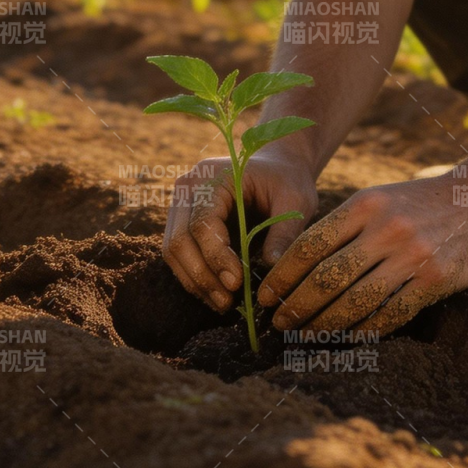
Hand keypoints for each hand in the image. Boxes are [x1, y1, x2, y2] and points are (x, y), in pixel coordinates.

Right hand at [161, 148, 318, 312]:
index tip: (237, 283)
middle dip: (202, 276)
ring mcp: (181, 204)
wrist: (276, 163)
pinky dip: (194, 276)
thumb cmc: (286, 178)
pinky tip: (216, 293)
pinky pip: (179, 253)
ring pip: (173, 251)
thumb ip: (283, 232)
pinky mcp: (183, 220)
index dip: (216, 257)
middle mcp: (188, 188)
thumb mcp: (295, 199)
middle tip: (227, 302)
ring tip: (223, 303)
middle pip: (178, 240)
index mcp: (212, 177)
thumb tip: (271, 268)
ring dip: (195, 281)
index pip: (202, 223)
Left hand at [257, 174, 467, 336]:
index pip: (309, 245)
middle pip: (326, 278)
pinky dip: (365, 330)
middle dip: (296, 307)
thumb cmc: (420, 203)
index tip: (265, 297)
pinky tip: (350, 338)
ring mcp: (410, 254)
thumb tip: (297, 265)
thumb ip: (345, 226)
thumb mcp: (380, 199)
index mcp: (364, 205)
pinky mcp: (434, 279)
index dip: (282, 276)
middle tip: (280, 324)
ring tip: (307, 335)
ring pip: (354, 301)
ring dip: (324, 325)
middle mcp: (384, 228)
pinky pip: (390, 314)